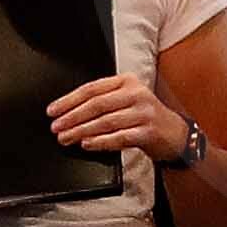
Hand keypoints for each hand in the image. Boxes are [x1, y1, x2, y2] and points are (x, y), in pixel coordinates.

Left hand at [47, 73, 193, 163]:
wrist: (174, 133)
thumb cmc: (144, 117)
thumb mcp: (126, 101)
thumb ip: (103, 102)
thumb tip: (68, 113)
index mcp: (127, 81)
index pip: (92, 88)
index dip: (69, 100)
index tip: (52, 111)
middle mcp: (136, 93)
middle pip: (97, 104)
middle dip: (72, 117)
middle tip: (56, 127)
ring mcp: (143, 112)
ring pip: (105, 122)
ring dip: (81, 131)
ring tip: (66, 138)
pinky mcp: (148, 131)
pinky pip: (119, 137)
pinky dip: (100, 142)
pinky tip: (87, 144)